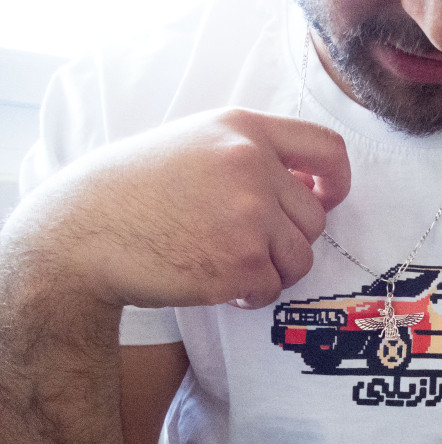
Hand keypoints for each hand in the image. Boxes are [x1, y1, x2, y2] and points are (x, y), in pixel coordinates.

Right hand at [6, 108, 350, 308]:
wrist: (83, 234)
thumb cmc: (134, 191)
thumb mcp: (193, 145)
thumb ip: (251, 157)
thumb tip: (307, 186)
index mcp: (243, 131)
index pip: (326, 147)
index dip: (337, 180)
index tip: (326, 198)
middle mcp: (253, 167)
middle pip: (315, 218)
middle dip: (289, 240)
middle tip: (246, 245)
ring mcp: (249, 216)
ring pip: (301, 257)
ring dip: (273, 270)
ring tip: (228, 263)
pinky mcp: (240, 264)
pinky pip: (273, 288)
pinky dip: (251, 294)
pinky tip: (215, 282)